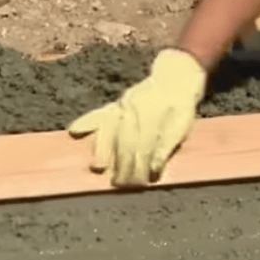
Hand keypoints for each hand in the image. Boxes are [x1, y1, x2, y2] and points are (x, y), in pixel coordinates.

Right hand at [67, 48, 207, 185]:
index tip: (140, 183)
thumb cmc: (181, 105)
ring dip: (102, 149)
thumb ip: (169, 144)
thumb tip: (155, 168)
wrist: (176, 76)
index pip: (144, 145)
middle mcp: (135, 107)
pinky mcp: (115, 105)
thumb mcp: (184, 123)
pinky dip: (85, 122)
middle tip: (119, 183)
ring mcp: (123, 105)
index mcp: (155, 111)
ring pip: (109, 128)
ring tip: (97, 167)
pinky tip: (74, 131)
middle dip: (122, 164)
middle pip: (125, 140)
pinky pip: (98, 114)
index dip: (141, 166)